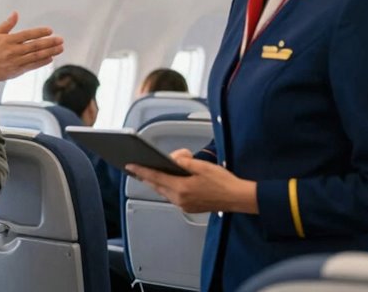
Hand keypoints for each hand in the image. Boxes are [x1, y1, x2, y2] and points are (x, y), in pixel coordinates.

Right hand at [0, 12, 63, 88]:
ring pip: (36, 56)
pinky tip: (50, 58)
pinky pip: (32, 66)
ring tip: (60, 48)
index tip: (50, 30)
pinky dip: (42, 62)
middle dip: (49, 42)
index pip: (27, 35)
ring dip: (50, 52)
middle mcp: (13, 51)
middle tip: (60, 40)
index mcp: (8, 40)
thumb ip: (7, 24)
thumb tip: (16, 13)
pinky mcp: (17, 71)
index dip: (39, 32)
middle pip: (35, 46)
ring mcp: (16, 61)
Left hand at [126, 149, 257, 214]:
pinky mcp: (189, 207)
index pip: (156, 177)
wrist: (237, 198)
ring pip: (164, 192)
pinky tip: (168, 182)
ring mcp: (184, 205)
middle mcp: (180, 199)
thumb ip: (184, 161)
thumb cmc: (223, 182)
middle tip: (137, 168)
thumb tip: (172, 159)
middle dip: (146, 177)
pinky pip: (172, 197)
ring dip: (157, 183)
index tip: (130, 166)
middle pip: (157, 186)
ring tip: (150, 173)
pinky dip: (167, 188)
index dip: (141, 171)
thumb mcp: (202, 166)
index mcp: (182, 188)